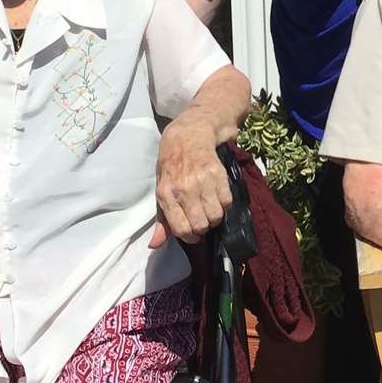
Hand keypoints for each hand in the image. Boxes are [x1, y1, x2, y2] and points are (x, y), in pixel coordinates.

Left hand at [151, 117, 231, 246]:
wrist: (188, 137)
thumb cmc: (172, 167)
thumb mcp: (161, 191)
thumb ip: (162, 220)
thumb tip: (154, 245)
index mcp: (167, 195)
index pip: (181, 229)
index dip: (189, 236)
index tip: (193, 232)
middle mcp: (184, 189)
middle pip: (201, 225)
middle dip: (203, 227)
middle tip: (202, 218)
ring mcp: (202, 182)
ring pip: (216, 216)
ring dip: (215, 217)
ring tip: (210, 207)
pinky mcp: (218, 175)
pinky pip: (227, 202)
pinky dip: (224, 204)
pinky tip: (217, 196)